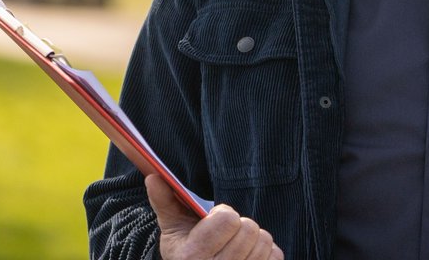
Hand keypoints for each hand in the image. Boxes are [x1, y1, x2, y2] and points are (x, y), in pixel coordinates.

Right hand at [146, 174, 283, 259]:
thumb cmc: (186, 251)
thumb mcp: (174, 229)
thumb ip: (165, 201)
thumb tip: (153, 177)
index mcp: (192, 256)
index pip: (228, 219)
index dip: (223, 215)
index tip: (213, 222)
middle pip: (249, 229)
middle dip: (239, 226)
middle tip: (225, 236)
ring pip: (264, 242)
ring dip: (253, 240)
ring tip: (236, 246)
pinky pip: (275, 255)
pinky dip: (266, 252)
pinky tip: (248, 256)